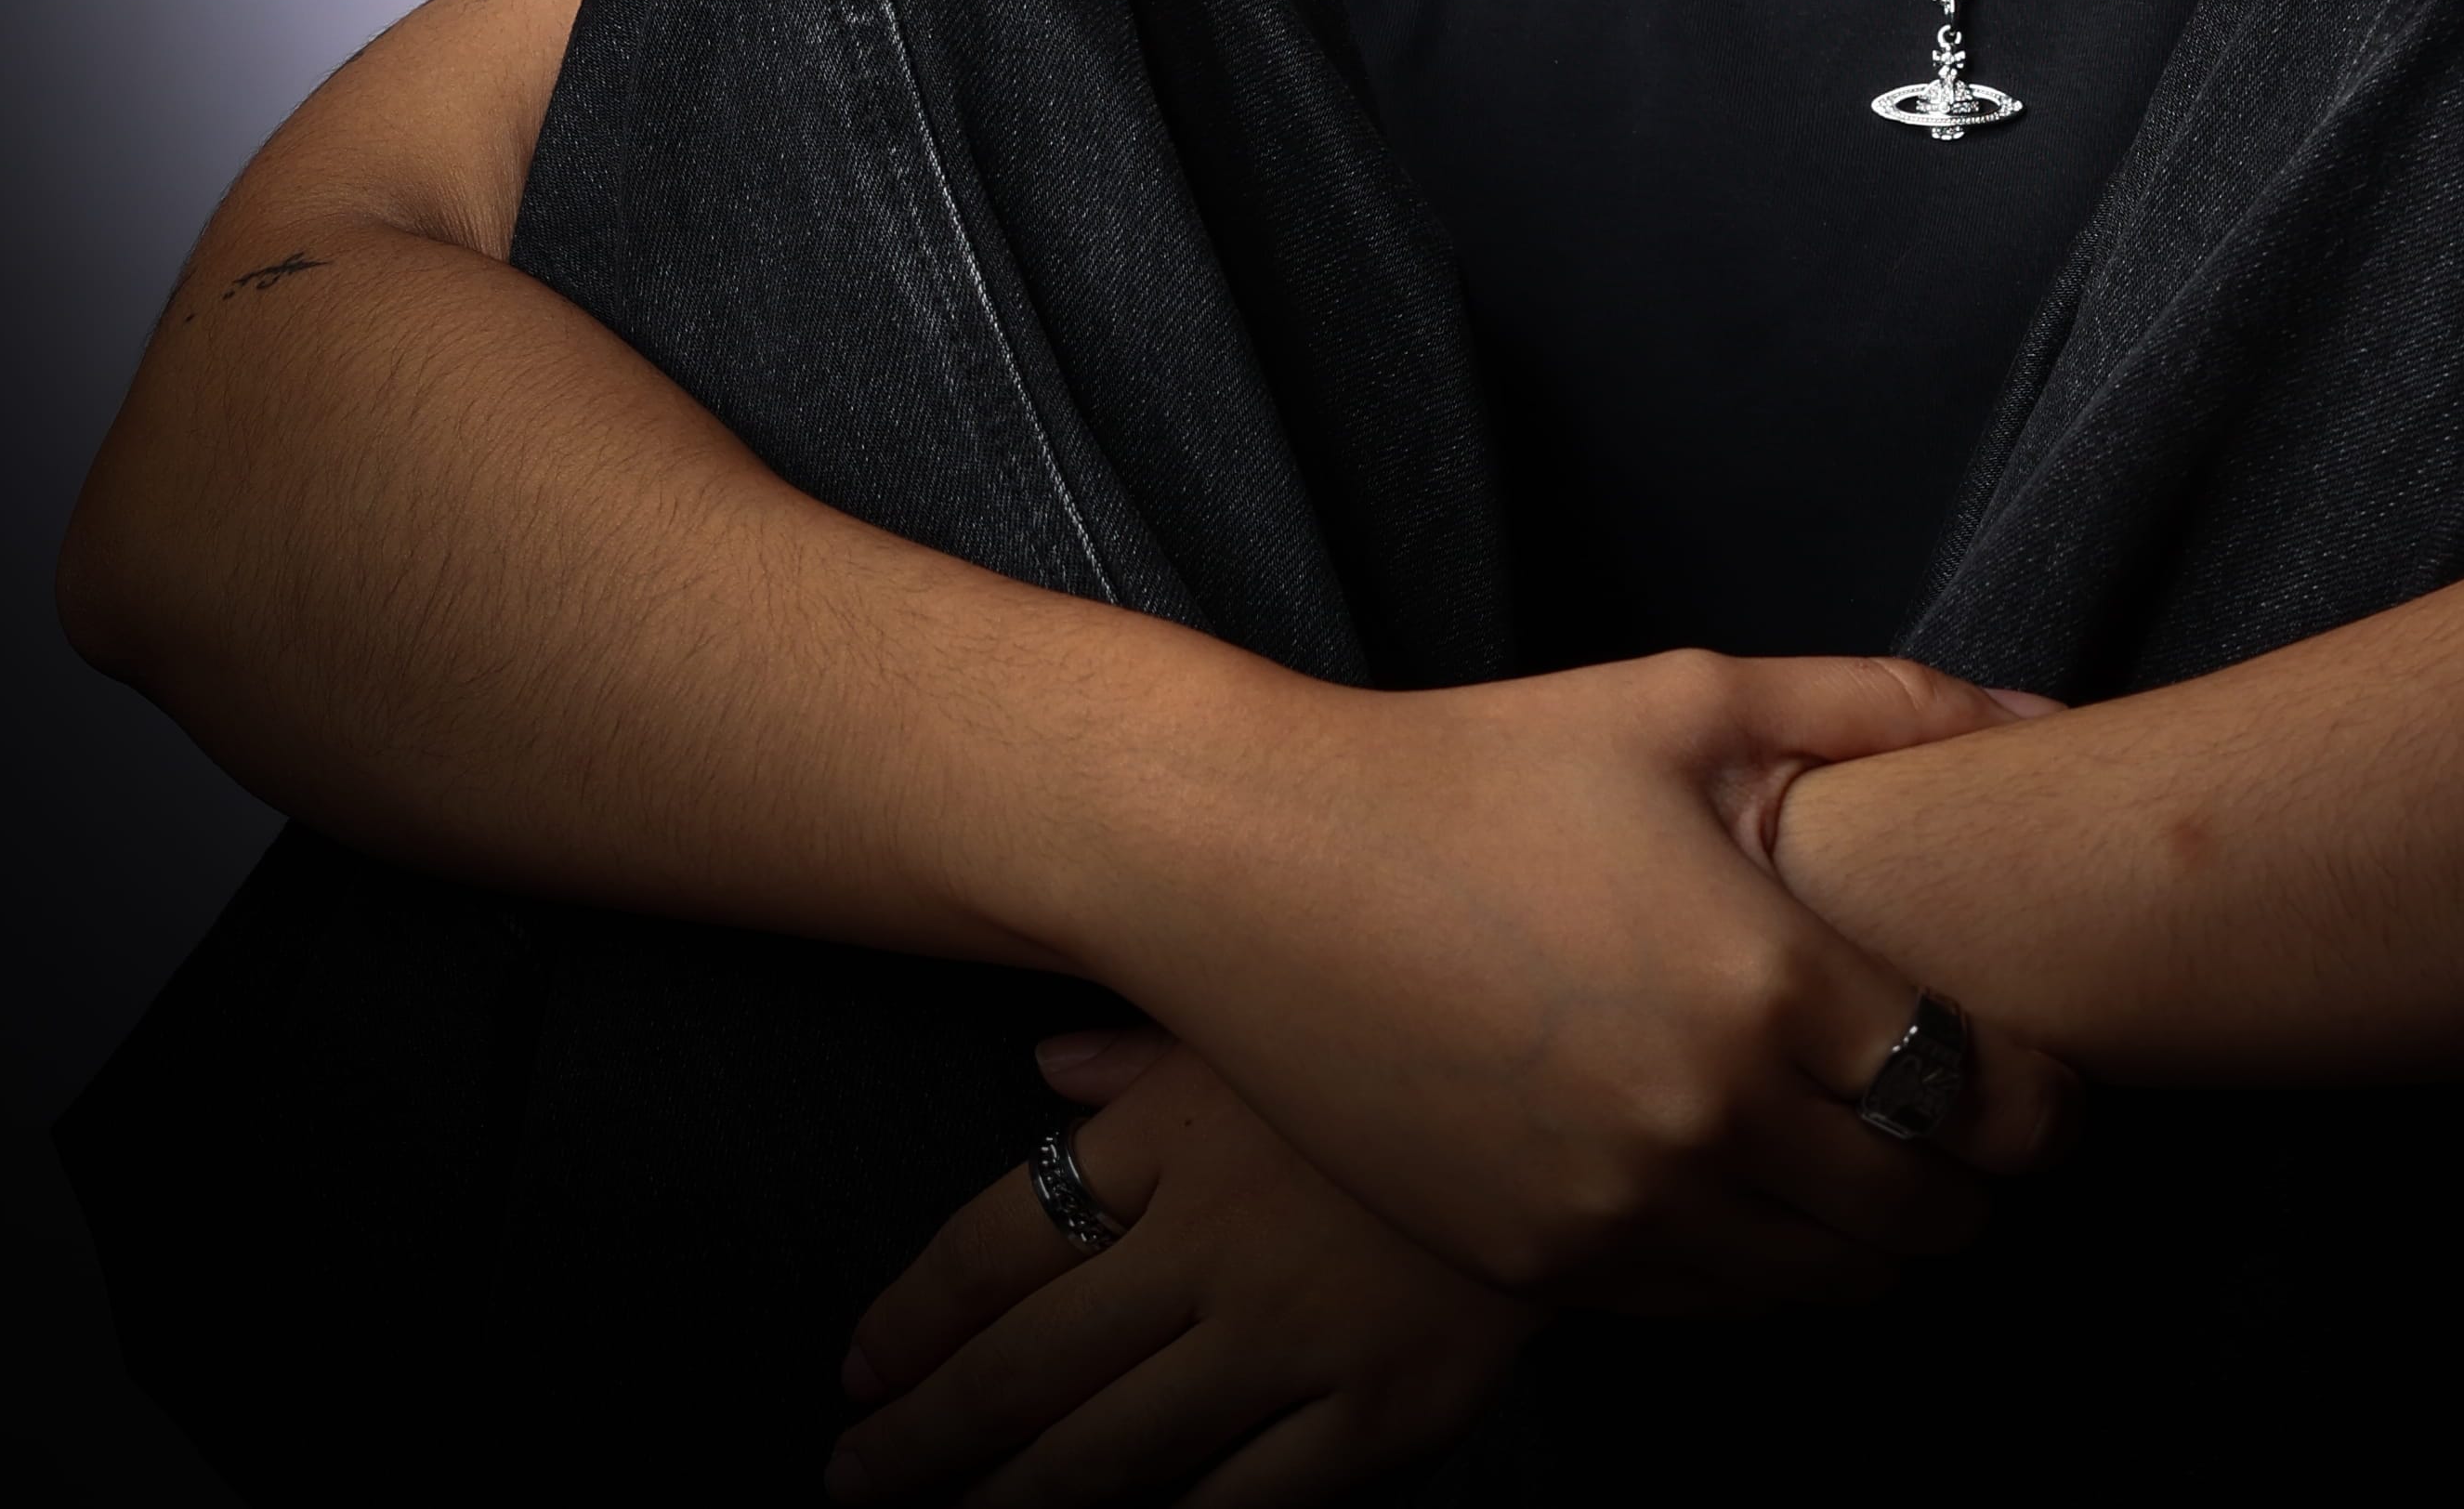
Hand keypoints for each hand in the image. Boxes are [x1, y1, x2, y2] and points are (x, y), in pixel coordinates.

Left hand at [831, 1030, 1530, 1506]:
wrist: (1606, 1074)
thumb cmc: (1420, 1020)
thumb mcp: (1273, 1003)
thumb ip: (1148, 1047)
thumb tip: (1042, 1071)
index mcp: (1176, 1131)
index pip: (997, 1243)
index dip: (911, 1321)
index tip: (856, 1370)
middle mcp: (1216, 1242)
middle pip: (1027, 1368)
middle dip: (924, 1435)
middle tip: (857, 1477)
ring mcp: (1298, 1338)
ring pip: (1111, 1454)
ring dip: (1009, 1499)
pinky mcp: (1381, 1415)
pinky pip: (1240, 1503)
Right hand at [1086, 651, 2072, 1310]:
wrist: (1263, 869)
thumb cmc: (1484, 764)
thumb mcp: (1692, 700)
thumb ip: (1883, 708)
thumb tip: (2048, 721)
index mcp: (1769, 984)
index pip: (1990, 1101)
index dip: (2044, 1100)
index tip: (2044, 1073)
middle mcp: (1710, 1126)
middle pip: (1927, 1218)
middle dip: (1972, 1178)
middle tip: (1965, 1118)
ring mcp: (1619, 1215)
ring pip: (1826, 1286)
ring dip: (1871, 1234)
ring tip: (1867, 1152)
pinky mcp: (1539, 1269)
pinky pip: (1708, 1309)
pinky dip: (1757, 1265)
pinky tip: (1747, 1180)